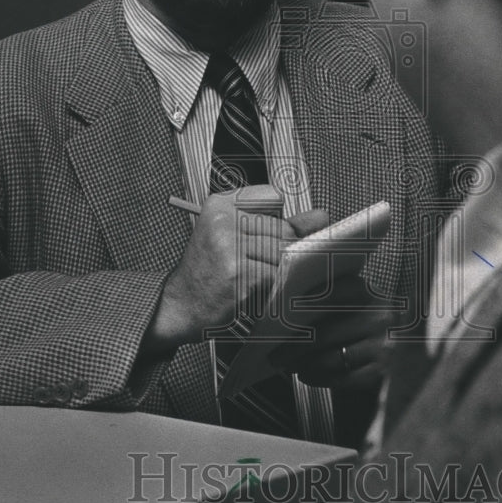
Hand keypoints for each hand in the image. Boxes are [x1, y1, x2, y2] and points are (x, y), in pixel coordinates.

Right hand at [142, 186, 327, 355]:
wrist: (181, 306)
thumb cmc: (208, 272)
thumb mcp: (235, 236)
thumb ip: (280, 223)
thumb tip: (320, 216)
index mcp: (219, 205)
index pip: (273, 197)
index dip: (274, 220)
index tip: (261, 234)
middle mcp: (223, 221)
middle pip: (284, 228)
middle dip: (279, 250)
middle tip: (254, 265)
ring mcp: (231, 247)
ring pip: (283, 253)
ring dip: (275, 272)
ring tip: (250, 278)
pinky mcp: (241, 274)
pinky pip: (277, 276)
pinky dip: (270, 288)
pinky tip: (250, 291)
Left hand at [270, 272, 392, 391]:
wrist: (412, 351)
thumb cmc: (370, 324)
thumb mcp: (359, 304)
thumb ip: (331, 299)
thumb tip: (284, 306)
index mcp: (370, 293)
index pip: (329, 293)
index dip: (301, 303)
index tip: (278, 313)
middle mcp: (380, 316)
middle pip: (323, 332)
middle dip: (293, 347)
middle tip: (273, 355)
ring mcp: (385, 346)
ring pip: (331, 357)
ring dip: (303, 364)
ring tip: (288, 365)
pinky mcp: (385, 372)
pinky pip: (343, 378)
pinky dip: (319, 378)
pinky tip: (307, 376)